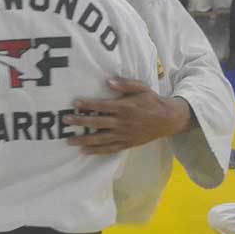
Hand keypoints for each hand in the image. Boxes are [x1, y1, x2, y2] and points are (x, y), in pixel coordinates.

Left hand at [62, 80, 187, 153]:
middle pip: (97, 123)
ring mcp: (124, 135)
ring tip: (69, 141)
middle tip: (66, 120)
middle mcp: (122, 122)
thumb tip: (108, 81)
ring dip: (84, 140)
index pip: (102, 106)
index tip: (75, 103)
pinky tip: (85, 151)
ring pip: (101, 139)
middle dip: (80, 122)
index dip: (88, 104)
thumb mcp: (142, 88)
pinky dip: (97, 151)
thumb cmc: (152, 101)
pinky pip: (110, 149)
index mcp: (124, 107)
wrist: (168, 120)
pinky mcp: (126, 144)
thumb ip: (125, 84)